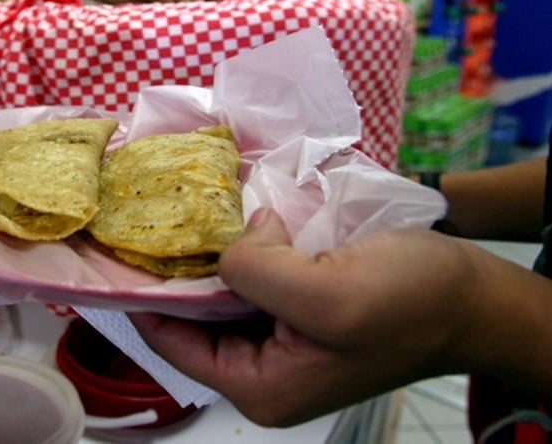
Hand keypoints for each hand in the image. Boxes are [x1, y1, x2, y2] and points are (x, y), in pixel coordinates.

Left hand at [130, 208, 486, 426]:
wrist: (474, 294)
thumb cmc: (411, 303)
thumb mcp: (328, 296)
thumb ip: (257, 274)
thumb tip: (225, 247)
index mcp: (259, 386)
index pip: (169, 339)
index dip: (141, 291)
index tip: (113, 241)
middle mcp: (260, 368)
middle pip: (189, 313)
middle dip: (174, 265)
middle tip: (144, 208)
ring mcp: (278, 335)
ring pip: (218, 287)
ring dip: (207, 248)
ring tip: (174, 201)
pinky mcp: (295, 303)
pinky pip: (249, 272)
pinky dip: (239, 243)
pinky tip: (224, 209)